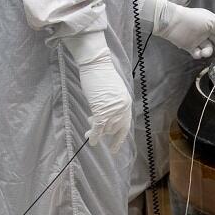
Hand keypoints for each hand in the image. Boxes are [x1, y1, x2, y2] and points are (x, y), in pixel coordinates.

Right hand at [63, 32, 131, 151]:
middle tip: (92, 131)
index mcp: (126, 102)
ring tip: (88, 132)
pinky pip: (98, 127)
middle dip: (103, 133)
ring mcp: (113, 109)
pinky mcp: (102, 109)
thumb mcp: (111, 93)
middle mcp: (122, 107)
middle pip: (114, 128)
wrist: (96, 65)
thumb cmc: (101, 75)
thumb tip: (104, 119)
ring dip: (97, 133)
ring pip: (106, 129)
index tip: (114, 148)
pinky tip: (90, 139)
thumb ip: (111, 106)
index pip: (125, 125)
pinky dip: (94, 135)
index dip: (119, 138)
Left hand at [152, 0, 214, 58]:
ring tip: (204, 51)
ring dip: (208, 52)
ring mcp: (199, 39)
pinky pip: (198, 53)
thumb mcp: (211, 21)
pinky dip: (198, 54)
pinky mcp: (191, 47)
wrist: (173, 23)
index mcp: (213, 23)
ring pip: (208, 49)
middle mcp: (207, 31)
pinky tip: (196, 52)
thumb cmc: (194, 19)